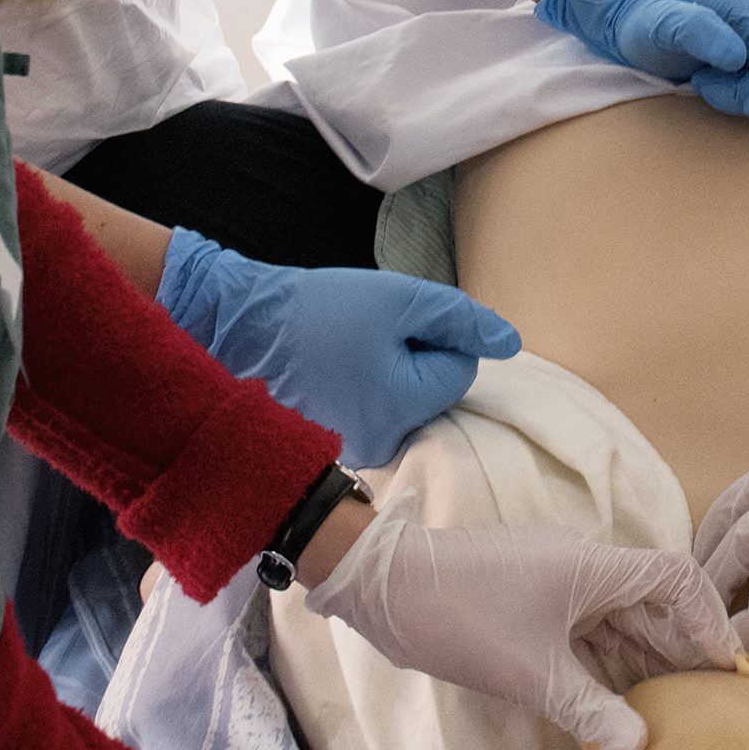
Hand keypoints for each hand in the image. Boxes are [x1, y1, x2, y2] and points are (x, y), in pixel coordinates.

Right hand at [155, 228, 517, 467]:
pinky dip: (358, 388)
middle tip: (363, 334)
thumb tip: (510, 343)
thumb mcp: (400, 299)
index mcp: (405, 410)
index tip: (388, 323)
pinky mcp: (329, 444)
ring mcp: (354, 450)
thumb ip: (461, 319)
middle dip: (410, 356)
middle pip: (430, 391)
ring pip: (400, 401)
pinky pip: (369, 412)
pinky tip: (329, 367)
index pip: (458, 370)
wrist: (238, 324)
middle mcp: (384, 446)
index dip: (432, 335)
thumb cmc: (320, 309)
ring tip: (342, 349)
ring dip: (384, 371)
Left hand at [307, 514, 732, 749]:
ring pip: (617, 618)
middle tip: (704, 702)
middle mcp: (585, 566)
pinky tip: (613, 702)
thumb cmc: (463, 617)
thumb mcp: (530, 674)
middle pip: (652, 602)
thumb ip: (590, 709)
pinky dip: (604, 661)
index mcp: (596, 567)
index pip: (677, 579)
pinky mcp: (531, 598)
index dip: (707, 620)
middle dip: (679, 649)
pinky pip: (585, 628)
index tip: (722, 669)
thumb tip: (640, 746)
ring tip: (668, 710)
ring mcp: (556, 580)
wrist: (382, 585)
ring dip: (642, 659)